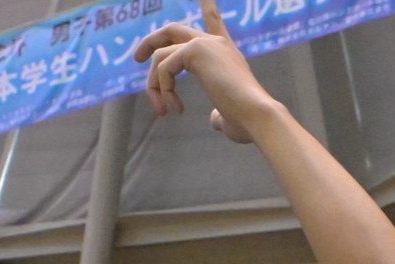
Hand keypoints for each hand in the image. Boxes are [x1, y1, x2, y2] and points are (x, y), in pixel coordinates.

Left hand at [134, 20, 274, 143]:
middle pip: (173, 30)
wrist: (257, 115)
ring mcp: (205, 43)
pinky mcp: (195, 50)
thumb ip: (218, 112)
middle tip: (137, 58)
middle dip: (151, 41)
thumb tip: (215, 120)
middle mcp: (215, 42)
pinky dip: (163, 89)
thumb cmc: (247, 121)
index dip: (207, 6)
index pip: (213, 21)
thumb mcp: (229, 115)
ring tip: (162, 109)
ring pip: (161, 56)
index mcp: (225, 52)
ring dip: (154, 84)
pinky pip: (164, 67)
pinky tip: (175, 108)